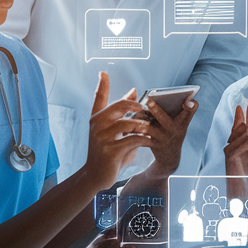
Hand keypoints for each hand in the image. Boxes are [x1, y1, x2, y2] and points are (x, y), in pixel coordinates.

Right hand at [83, 73, 151, 191]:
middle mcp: (97, 125)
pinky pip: (133, 139)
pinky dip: (144, 139)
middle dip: (135, 106)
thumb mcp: (114, 131)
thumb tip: (133, 91)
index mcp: (96, 119)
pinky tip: (149, 141)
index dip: (102, 85)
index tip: (103, 72)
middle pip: (118, 106)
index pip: (98, 98)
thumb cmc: (108, 151)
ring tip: (150, 129)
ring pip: (128, 123)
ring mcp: (102, 137)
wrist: (96, 175)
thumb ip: (123, 112)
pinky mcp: (110, 150)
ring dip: (143, 126)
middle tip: (145, 109)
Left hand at [139, 95, 197, 177]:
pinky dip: (134, 132)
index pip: (191, 111)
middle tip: (148, 100)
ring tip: (132, 113)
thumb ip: (175, 110)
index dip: (191, 106)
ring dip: (140, 120)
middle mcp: (176, 130)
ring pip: (150, 128)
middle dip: (156, 109)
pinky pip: (142, 137)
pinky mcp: (154, 145)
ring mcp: (165, 138)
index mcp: (183, 122)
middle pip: (165, 118)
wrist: (170, 158)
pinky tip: (126, 129)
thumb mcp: (179, 124)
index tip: (189, 101)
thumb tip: (157, 94)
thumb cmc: (172, 133)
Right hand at [224, 100, 247, 199]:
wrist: (244, 194)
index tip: (242, 105)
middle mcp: (233, 146)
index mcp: (241, 144)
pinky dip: (246, 144)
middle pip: (240, 126)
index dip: (241, 115)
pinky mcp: (230, 159)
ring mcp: (230, 151)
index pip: (239, 126)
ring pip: (240, 135)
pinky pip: (237, 148)